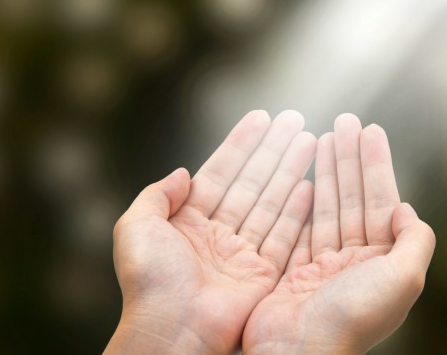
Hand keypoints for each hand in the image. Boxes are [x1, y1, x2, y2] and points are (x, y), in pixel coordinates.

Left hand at [105, 110, 316, 353]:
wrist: (171, 329)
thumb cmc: (149, 283)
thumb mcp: (135, 227)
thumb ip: (156, 195)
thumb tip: (180, 172)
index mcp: (188, 222)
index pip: (220, 172)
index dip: (241, 144)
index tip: (261, 117)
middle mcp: (218, 234)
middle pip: (253, 182)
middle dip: (274, 150)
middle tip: (296, 121)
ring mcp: (242, 254)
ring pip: (272, 203)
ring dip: (291, 171)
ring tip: (310, 141)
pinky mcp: (263, 275)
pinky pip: (285, 236)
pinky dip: (299, 211)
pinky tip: (311, 186)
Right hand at [242, 114, 435, 353]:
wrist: (300, 352)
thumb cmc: (353, 317)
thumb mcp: (404, 277)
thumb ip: (415, 239)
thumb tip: (406, 209)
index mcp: (383, 264)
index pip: (380, 201)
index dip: (376, 164)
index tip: (370, 129)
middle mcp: (356, 264)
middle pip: (353, 198)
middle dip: (350, 159)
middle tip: (344, 120)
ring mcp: (324, 268)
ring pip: (327, 208)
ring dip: (326, 172)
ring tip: (322, 136)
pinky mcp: (294, 273)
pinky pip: (300, 228)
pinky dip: (301, 201)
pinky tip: (301, 176)